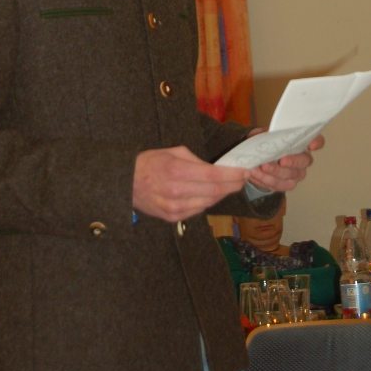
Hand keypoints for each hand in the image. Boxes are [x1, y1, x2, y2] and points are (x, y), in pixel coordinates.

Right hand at [133, 145, 250, 222]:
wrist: (126, 183)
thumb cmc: (150, 162)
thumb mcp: (173, 152)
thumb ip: (196, 160)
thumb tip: (215, 169)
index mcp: (176, 170)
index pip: (213, 176)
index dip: (232, 175)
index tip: (244, 171)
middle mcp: (176, 192)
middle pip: (214, 192)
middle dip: (233, 185)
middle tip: (243, 178)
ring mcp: (174, 208)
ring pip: (208, 204)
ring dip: (223, 195)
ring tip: (231, 185)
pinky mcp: (172, 218)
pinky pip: (197, 211)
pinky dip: (208, 202)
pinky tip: (212, 194)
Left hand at [245, 132, 324, 193]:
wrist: (256, 159)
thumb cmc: (266, 143)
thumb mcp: (266, 134)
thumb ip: (268, 134)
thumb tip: (267, 136)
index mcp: (302, 143)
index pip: (317, 141)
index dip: (317, 142)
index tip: (311, 145)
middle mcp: (303, 159)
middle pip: (305, 161)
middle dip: (293, 161)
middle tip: (281, 161)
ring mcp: (296, 174)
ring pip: (291, 175)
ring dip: (276, 171)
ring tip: (262, 167)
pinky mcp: (286, 185)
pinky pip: (278, 185)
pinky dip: (266, 179)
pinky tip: (256, 173)